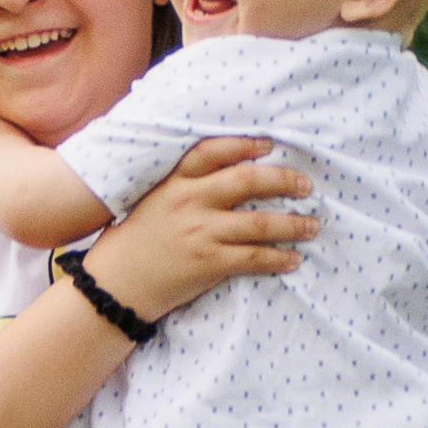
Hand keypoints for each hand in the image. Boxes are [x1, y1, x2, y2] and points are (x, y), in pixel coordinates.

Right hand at [88, 133, 315, 323]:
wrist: (115, 284)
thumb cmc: (133, 241)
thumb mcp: (152, 200)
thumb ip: (182, 185)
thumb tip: (221, 174)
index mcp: (174, 182)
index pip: (213, 151)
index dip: (245, 144)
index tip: (269, 144)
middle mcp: (190, 202)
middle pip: (247, 181)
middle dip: (283, 180)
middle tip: (305, 186)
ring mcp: (201, 233)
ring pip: (259, 223)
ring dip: (292, 224)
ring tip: (312, 225)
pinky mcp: (209, 264)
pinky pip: (254, 257)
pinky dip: (279, 258)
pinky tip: (293, 258)